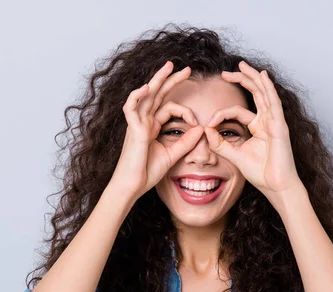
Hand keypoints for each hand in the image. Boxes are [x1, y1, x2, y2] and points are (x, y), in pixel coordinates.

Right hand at [110, 61, 204, 200]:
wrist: (133, 185)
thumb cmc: (147, 172)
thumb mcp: (172, 155)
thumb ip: (186, 142)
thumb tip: (201, 129)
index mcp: (151, 126)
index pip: (168, 108)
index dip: (185, 111)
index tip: (196, 122)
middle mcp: (143, 121)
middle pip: (158, 94)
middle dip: (171, 80)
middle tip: (187, 69)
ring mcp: (136, 123)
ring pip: (146, 94)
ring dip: (157, 79)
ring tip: (169, 66)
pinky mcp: (132, 129)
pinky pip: (131, 107)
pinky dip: (138, 96)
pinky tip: (148, 87)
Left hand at [203, 60, 302, 195]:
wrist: (276, 185)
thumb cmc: (261, 173)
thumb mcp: (234, 155)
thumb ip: (220, 144)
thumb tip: (205, 130)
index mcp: (258, 127)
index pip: (238, 111)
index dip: (221, 113)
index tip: (208, 122)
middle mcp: (267, 121)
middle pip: (255, 93)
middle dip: (241, 80)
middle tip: (226, 71)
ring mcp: (275, 121)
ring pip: (264, 93)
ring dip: (253, 77)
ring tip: (242, 65)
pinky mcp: (279, 126)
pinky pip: (273, 102)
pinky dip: (268, 88)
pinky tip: (262, 76)